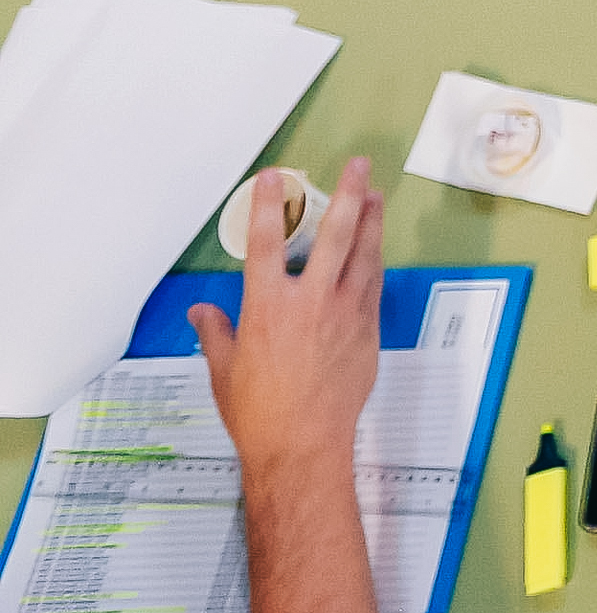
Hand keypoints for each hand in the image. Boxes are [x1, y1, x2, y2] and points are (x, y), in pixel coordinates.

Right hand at [190, 159, 384, 472]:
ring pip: (364, 256)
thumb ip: (215, 333)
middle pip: (336, 236)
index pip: (266, 243)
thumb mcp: (223, 370)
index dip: (268, 206)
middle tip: (359, 168)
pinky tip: (377, 250)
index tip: (274, 177)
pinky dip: (374, 263)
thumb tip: (202, 313)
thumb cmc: (259, 412)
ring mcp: (345, 314)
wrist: (303, 444)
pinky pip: (373, 287)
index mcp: (267, 307)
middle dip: (349, 196)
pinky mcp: (367, 331)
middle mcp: (310, 302)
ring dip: (371, 223)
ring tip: (377, 197)